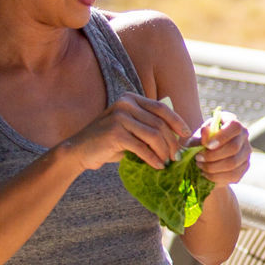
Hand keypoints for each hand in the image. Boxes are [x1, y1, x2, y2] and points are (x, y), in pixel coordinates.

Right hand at [61, 94, 192, 171]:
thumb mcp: (130, 128)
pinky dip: (153, 159)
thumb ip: (148, 126)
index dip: (177, 121)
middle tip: (176, 156)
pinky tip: (157, 166)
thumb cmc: (108, 142)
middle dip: (171, 142)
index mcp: (130, 98)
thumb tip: (178, 137)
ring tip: (167, 162)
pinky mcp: (115, 133)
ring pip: (154, 136)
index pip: (161, 108)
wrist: (78, 151)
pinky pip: (142, 148)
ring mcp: (120, 117)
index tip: (186, 134)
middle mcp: (125, 104)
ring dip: (164, 151)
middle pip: (159, 123)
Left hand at [190, 115, 251, 188]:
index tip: (206, 145)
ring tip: (199, 165)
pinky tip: (206, 174)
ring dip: (213, 167)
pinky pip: (233, 175)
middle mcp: (243, 135)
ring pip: (233, 163)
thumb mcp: (196, 138)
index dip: (222, 136)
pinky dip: (216, 176)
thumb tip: (205, 132)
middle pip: (234, 147)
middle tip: (198, 158)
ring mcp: (246, 151)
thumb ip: (200, 136)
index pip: (234, 127)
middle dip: (213, 155)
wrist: (205, 156)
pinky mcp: (244, 166)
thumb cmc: (200, 143)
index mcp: (232, 122)